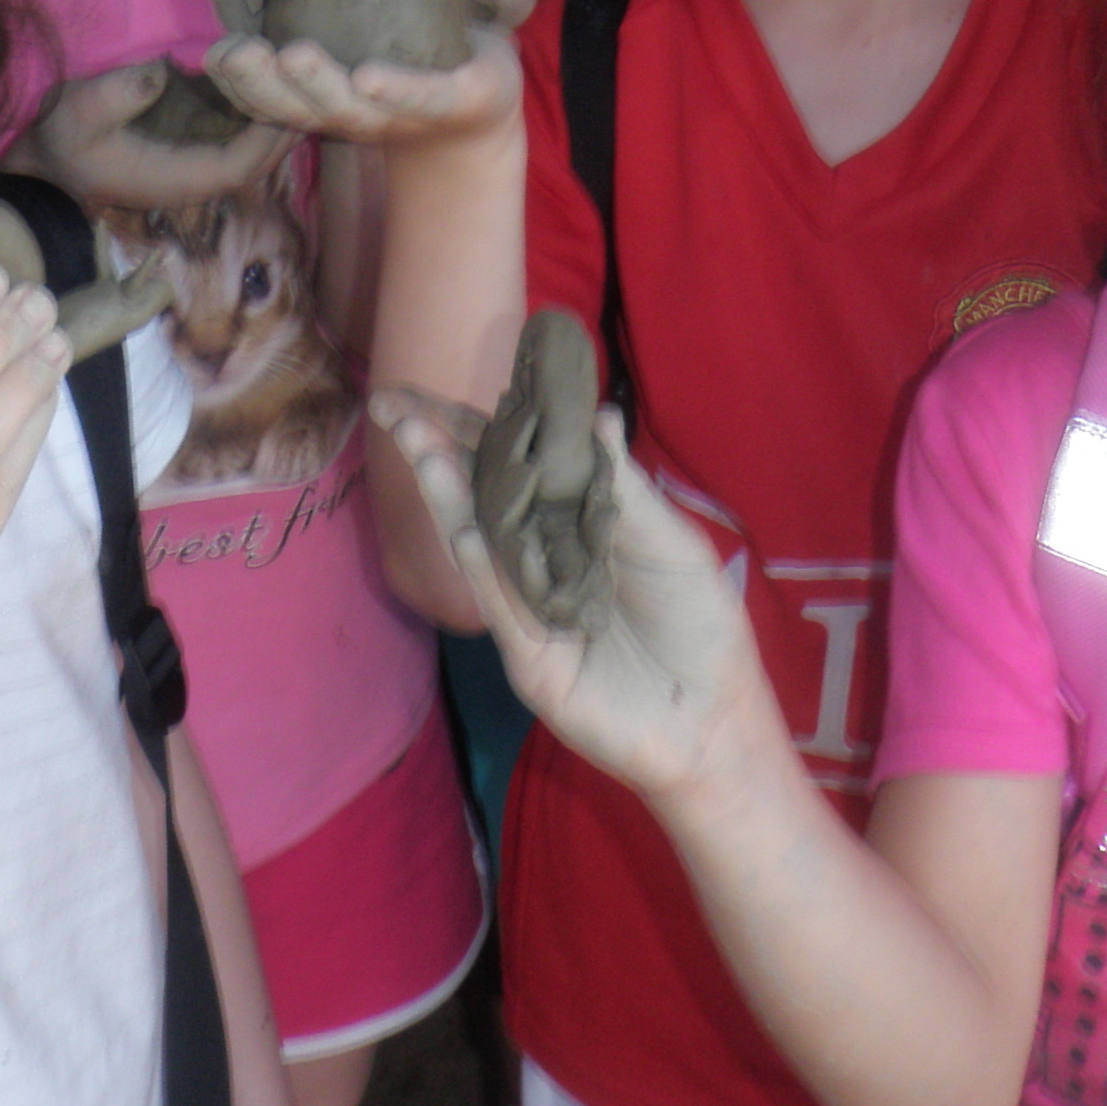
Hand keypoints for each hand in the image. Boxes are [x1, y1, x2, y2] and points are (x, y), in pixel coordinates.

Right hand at [14, 61, 293, 206]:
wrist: (43, 168)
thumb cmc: (62, 140)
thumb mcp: (79, 111)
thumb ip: (117, 95)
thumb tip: (159, 76)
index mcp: (178, 178)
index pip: (243, 164)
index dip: (270, 133)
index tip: (291, 95)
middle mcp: (196, 182)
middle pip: (260, 162)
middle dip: (287, 126)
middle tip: (316, 82)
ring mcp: (195, 173)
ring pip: (253, 155)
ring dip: (278, 124)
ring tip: (306, 83)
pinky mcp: (190, 160)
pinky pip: (239, 145)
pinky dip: (259, 122)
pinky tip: (275, 91)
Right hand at [203, 22, 521, 148]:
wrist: (485, 82)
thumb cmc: (402, 40)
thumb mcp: (349, 3)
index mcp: (318, 96)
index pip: (266, 97)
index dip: (237, 81)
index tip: (216, 52)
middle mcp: (352, 113)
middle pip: (296, 109)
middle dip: (262, 83)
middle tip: (239, 51)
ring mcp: (402, 112)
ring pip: (351, 108)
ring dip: (317, 85)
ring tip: (293, 53)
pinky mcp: (453, 99)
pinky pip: (422, 96)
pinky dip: (395, 88)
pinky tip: (367, 75)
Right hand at [380, 393, 764, 802]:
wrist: (714, 721)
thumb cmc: (700, 626)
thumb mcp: (672, 545)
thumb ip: (624, 490)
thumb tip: (597, 415)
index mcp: (578, 522)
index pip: (522, 464)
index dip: (480, 426)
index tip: (441, 385)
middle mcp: (544, 557)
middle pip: (482, 494)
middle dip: (438, 447)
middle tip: (392, 404)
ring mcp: (529, 606)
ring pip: (478, 540)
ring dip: (446, 491)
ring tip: (415, 442)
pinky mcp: (529, 655)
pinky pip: (498, 598)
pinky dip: (477, 556)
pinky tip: (454, 516)